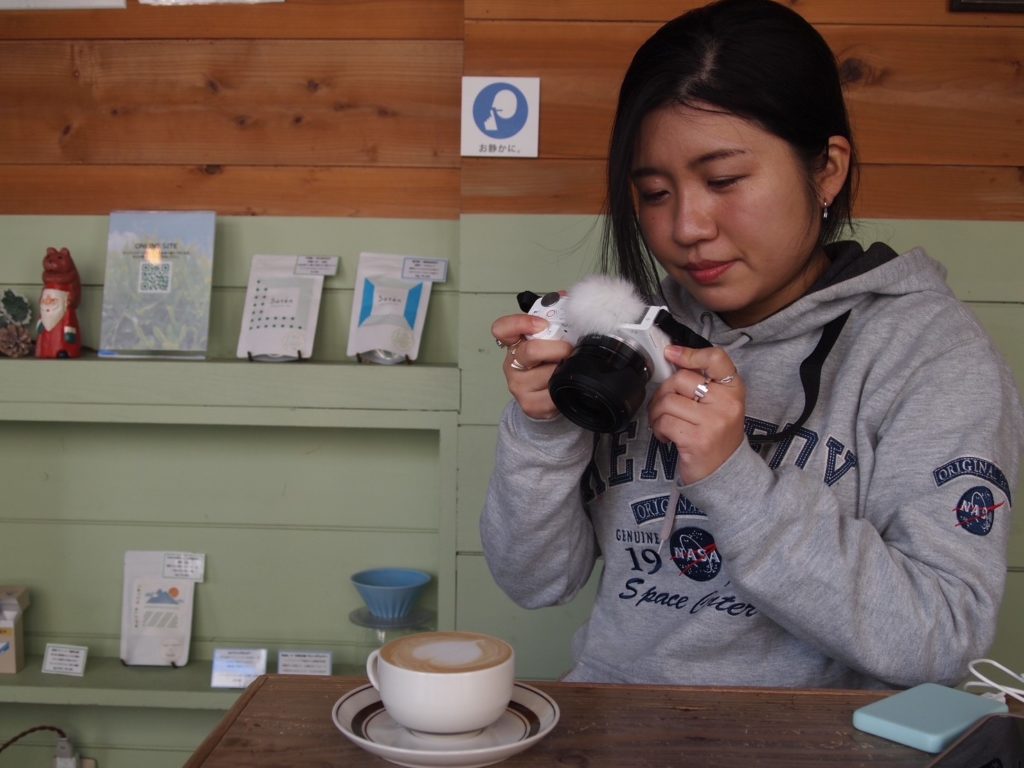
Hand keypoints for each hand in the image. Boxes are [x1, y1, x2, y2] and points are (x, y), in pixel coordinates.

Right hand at [491, 313, 573, 419]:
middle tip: (569, 349)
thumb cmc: (550, 363)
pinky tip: (567, 385)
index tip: (541, 324)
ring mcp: (518, 385)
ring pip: (546, 375)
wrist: (548, 397)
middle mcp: (512, 364)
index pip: (502, 329)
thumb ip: (556, 316)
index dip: (520, 323)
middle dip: (556, 348)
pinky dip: (564, 389)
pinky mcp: (529, 404)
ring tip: (570, 369)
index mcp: (515, 342)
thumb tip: (566, 296)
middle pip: (530, 351)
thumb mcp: (551, 338)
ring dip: (563, 371)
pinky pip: (552, 396)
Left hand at [647, 345, 745, 483]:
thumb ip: (702, 384)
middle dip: (663, 393)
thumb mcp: (719, 405)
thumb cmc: (716, 437)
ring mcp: (713, 422)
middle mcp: (727, 403)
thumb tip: (672, 359)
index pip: (716, 359)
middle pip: (680, 379)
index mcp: (733, 390)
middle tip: (664, 407)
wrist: (726, 474)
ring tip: (664, 424)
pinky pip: (664, 422)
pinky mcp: (697, 439)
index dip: (690, 353)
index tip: (671, 354)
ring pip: (668, 401)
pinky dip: (658, 429)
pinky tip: (667, 436)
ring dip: (657, 414)